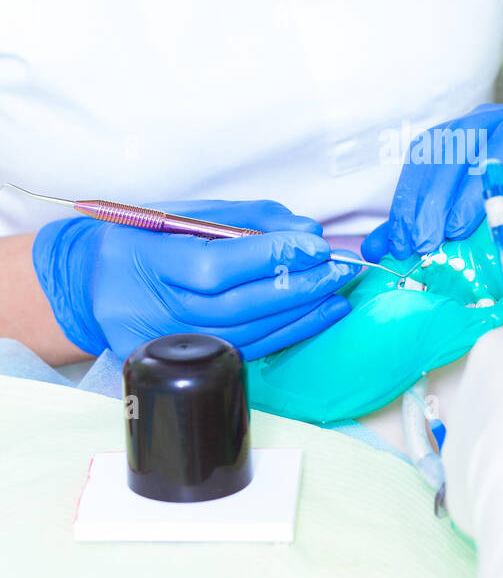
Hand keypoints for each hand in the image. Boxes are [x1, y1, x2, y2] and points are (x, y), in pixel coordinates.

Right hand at [32, 199, 356, 361]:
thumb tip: (304, 233)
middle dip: (295, 288)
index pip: (216, 266)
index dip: (270, 257)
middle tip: (337, 271)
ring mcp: (163, 342)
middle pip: (235, 305)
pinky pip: (239, 351)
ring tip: (336, 295)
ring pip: (243, 334)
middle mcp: (150, 307)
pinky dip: (282, 335)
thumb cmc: (142, 241)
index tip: (314, 246)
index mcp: (145, 260)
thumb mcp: (183, 214)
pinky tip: (313, 319)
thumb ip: (246, 219)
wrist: (90, 285)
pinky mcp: (178, 364)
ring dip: (298, 316)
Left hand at [363, 104, 502, 260]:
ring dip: (483, 182)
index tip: (401, 240)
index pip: (431, 150)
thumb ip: (431, 222)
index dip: (410, 194)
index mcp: (473, 130)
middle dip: (438, 192)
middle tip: (425, 240)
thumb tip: (377, 250)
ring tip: (463, 228)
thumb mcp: (479, 206)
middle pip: (464, 141)